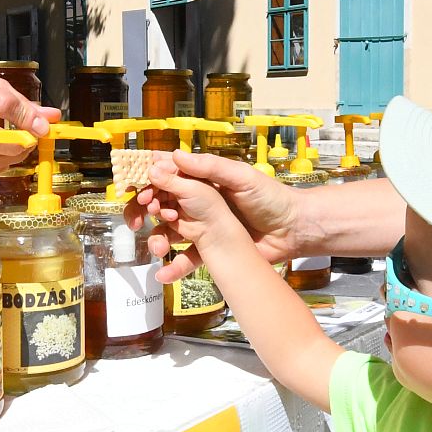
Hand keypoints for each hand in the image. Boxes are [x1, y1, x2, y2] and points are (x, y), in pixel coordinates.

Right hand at [130, 150, 301, 279]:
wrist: (294, 231)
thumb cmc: (272, 197)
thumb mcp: (242, 177)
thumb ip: (209, 167)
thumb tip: (174, 157)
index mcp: (204, 179)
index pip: (168, 175)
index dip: (149, 181)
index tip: (137, 191)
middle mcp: (199, 201)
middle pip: (160, 203)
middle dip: (143, 211)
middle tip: (137, 220)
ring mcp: (203, 226)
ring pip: (169, 232)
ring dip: (158, 239)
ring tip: (159, 248)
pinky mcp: (211, 249)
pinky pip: (187, 257)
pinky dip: (174, 267)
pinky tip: (164, 274)